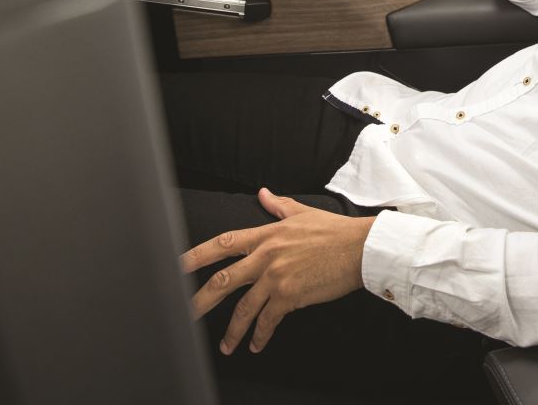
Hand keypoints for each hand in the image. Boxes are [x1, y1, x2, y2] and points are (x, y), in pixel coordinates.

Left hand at [181, 188, 375, 354]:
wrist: (360, 248)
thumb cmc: (335, 231)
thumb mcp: (303, 213)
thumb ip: (278, 205)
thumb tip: (263, 194)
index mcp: (266, 235)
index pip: (222, 244)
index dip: (196, 255)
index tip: (177, 266)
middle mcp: (265, 256)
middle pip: (222, 281)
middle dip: (200, 300)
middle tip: (186, 313)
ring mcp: (276, 277)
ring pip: (243, 308)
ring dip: (232, 330)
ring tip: (227, 345)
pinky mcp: (290, 296)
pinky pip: (268, 320)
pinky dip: (260, 335)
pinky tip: (257, 344)